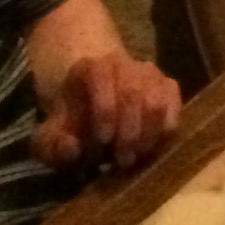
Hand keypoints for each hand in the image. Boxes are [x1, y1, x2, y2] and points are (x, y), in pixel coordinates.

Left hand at [30, 47, 179, 172]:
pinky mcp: (167, 84)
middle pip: (133, 92)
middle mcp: (123, 63)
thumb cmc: (71, 121)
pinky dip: (166, 127)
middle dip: (129, 131)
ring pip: (157, 99)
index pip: (101, 75)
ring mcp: (149, 73)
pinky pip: (174, 103)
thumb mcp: (51, 134)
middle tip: (122, 161)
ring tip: (136, 157)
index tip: (102, 139)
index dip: (104, 107)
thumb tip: (71, 148)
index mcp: (89, 68)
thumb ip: (51, 144)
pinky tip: (152, 147)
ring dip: (148, 133)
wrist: (92, 100)